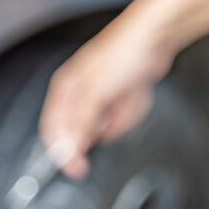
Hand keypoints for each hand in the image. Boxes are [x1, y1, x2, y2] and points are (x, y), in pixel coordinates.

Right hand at [39, 10, 175, 177]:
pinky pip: (119, 122)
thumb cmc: (121, 54)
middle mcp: (77, 97)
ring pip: (103, 130)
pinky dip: (128, 114)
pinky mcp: (115, 102)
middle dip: (99, 129)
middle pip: (80, 134)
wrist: (155, 39)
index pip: (53, 131)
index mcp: (64, 92)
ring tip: (125, 99)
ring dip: (118, 120)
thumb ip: (79, 124)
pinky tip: (132, 97)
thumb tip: (68, 150)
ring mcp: (98, 100)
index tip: (76, 169)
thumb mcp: (96, 93)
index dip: (63, 152)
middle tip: (112, 118)